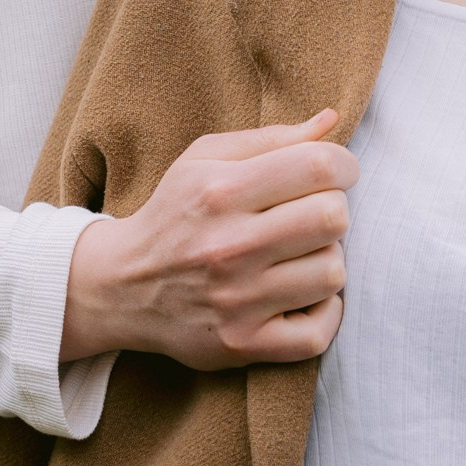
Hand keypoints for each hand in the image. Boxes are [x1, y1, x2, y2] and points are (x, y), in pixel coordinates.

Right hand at [61, 110, 357, 367]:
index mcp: (220, 190)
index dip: (344, 166)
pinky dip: (323, 314)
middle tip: (313, 217)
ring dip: (325, 262)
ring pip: (332, 273)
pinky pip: (318, 332)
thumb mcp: (205, 160)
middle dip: (334, 211)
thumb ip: (271, 139)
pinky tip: (302, 297)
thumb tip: (332, 121)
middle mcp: (228, 246)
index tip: (336, 175)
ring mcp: (236, 300)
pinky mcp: (242, 343)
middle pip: (333, 218)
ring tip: (298, 257)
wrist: (121, 286)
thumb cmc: (175, 214)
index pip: (318, 168)